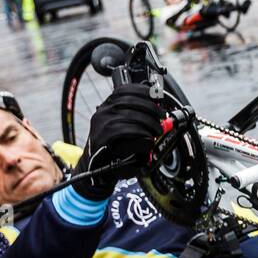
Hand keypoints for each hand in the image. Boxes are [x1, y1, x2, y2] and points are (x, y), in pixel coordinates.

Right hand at [73, 84, 164, 200]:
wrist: (96, 168)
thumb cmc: (115, 148)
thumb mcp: (126, 127)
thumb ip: (138, 116)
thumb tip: (159, 109)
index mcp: (107, 106)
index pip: (125, 89)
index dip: (143, 92)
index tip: (157, 99)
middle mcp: (103, 112)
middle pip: (130, 101)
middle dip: (151, 110)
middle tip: (161, 120)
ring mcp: (101, 124)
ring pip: (130, 117)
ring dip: (149, 124)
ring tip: (157, 132)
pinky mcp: (103, 138)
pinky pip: (126, 131)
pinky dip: (141, 136)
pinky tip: (148, 141)